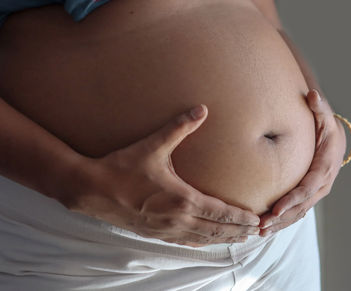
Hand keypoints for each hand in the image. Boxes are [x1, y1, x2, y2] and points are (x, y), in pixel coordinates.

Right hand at [65, 105, 260, 245]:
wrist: (91, 189)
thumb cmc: (122, 167)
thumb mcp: (153, 146)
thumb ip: (179, 128)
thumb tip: (201, 109)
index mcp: (182, 199)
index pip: (221, 212)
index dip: (240, 217)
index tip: (256, 219)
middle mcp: (178, 219)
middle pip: (216, 229)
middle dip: (238, 231)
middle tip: (257, 232)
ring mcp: (166, 230)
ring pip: (202, 239)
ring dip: (223, 239)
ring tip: (240, 239)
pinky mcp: (154, 233)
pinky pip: (184, 242)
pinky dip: (201, 243)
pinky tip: (206, 242)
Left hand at [259, 89, 346, 235]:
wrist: (335, 139)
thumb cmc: (325, 126)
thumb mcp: (324, 115)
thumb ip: (318, 106)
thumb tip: (312, 94)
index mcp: (325, 167)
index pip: (307, 188)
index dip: (292, 200)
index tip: (275, 209)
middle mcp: (322, 184)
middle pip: (301, 206)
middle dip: (282, 218)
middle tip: (261, 226)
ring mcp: (317, 193)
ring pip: (298, 213)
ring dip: (280, 224)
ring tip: (260, 232)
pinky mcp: (309, 196)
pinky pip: (297, 212)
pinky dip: (283, 221)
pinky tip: (266, 228)